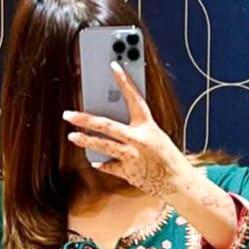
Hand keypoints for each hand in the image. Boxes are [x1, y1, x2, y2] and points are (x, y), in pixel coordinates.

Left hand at [63, 63, 190, 196]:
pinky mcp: (129, 173)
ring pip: (104, 146)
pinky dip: (103, 164)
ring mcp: (132, 157)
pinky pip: (111, 166)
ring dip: (86, 141)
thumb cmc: (168, 158)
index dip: (125, 81)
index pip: (135, 99)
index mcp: (148, 127)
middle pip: (107, 126)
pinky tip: (95, 161)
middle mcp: (138, 140)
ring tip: (72, 136)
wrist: (179, 184)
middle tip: (68, 115)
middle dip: (85, 119)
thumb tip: (114, 121)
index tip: (113, 65)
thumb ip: (137, 128)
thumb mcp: (156, 137)